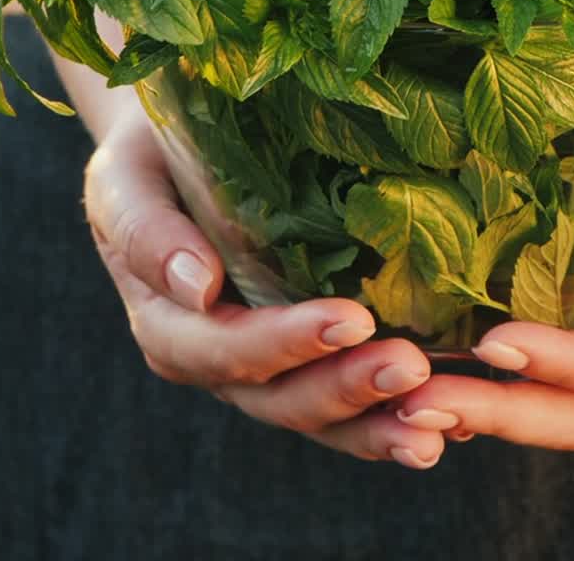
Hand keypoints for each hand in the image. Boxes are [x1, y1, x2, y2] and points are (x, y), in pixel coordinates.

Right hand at [83, 117, 447, 469]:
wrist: (170, 149)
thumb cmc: (146, 160)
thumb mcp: (124, 183)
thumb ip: (146, 231)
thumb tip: (197, 287)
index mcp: (168, 324)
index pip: (226, 349)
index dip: (287, 343)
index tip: (351, 319)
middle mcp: (217, 359)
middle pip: (282, 397)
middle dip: (348, 388)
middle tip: (412, 368)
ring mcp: (265, 366)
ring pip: (322, 415)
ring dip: (380, 423)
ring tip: (442, 423)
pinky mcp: (306, 355)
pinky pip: (347, 401)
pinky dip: (393, 416)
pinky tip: (450, 420)